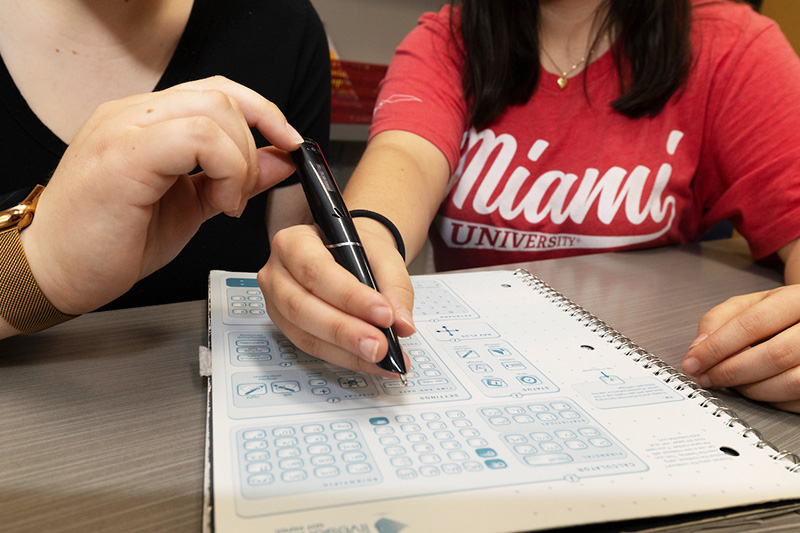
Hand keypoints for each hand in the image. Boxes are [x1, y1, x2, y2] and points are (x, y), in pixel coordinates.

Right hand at [21, 76, 302, 315]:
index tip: (288, 144)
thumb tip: (279, 160)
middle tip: (244, 192)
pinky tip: (220, 204)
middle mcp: (132, 113)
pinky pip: (199, 138)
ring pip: (215, 110)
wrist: (54, 272)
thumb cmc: (108, 242)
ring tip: (228, 202)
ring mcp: (124, 128)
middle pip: (222, 95)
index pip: (215, 91)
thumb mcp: (188, 205)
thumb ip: (233, 177)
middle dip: (256, 143)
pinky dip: (228, 170)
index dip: (262, 112)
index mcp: (145, 121)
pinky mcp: (123, 155)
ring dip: (241, 161)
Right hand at [258, 219, 414, 375]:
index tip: (384, 314)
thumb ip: (395, 287)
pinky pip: (312, 348)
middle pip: (302, 307)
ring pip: (305, 335)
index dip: (349, 296)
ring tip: (381, 358)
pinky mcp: (286, 327)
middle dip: (345, 332)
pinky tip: (370, 361)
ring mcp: (276, 303)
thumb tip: (403, 324)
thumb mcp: (382, 255)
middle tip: (380, 346)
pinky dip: (345, 358)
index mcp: (294, 242)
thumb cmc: (359, 250)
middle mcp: (277, 273)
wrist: (348, 254)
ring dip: (346, 352)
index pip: (316, 271)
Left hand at [681, 285, 799, 411]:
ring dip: (751, 389)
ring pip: (792, 382)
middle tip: (707, 378)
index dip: (717, 347)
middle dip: (731, 372)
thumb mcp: (751, 303)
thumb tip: (697, 349)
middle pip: (774, 355)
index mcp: (797, 299)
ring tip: (730, 383)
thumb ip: (719, 320)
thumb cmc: (782, 312)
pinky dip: (772, 400)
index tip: (693, 362)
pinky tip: (757, 388)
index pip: (752, 324)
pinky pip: (799, 400)